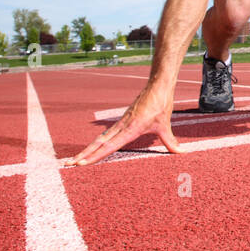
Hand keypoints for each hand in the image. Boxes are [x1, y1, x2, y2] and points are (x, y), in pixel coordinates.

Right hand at [65, 85, 185, 166]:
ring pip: (100, 139)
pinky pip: (106, 134)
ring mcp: (120, 123)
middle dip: (83, 155)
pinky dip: (97, 142)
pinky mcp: (122, 120)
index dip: (95, 156)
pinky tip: (92, 148)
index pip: (109, 146)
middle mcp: (121, 127)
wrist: (157, 86)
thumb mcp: (165, 125)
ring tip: (74, 160)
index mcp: (130, 129)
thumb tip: (181, 153)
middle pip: (98, 144)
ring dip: (87, 149)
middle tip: (68, 164)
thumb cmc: (161, 105)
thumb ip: (171, 142)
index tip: (82, 163)